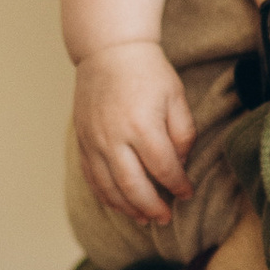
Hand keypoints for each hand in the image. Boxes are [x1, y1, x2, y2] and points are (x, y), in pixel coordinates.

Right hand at [74, 41, 195, 228]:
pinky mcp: (82, 141)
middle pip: (133, 186)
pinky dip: (106, 196)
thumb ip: (183, 133)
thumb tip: (180, 164)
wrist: (109, 51)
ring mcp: (94, 141)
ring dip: (128, 208)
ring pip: (108, 188)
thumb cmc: (147, 72)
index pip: (163, 168)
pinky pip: (92, 177)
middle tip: (166, 218)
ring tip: (145, 218)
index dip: (177, 185)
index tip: (187, 193)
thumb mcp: (176, 97)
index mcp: (142, 125)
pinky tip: (120, 204)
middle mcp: (114, 137)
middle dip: (152, 207)